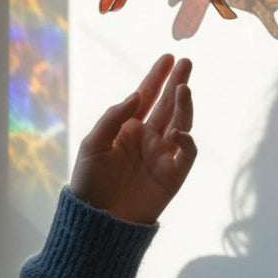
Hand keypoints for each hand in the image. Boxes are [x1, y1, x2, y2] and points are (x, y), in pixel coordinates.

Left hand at [68, 54, 195, 223]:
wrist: (97, 220)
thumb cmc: (89, 181)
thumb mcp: (93, 144)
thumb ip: (113, 117)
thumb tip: (137, 95)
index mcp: (128, 128)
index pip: (146, 97)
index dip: (157, 77)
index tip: (168, 57)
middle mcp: (148, 138)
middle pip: (168, 105)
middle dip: (177, 83)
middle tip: (186, 63)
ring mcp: (162, 155)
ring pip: (181, 124)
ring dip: (184, 106)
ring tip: (182, 88)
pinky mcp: (173, 175)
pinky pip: (187, 153)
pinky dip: (187, 140)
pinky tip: (177, 131)